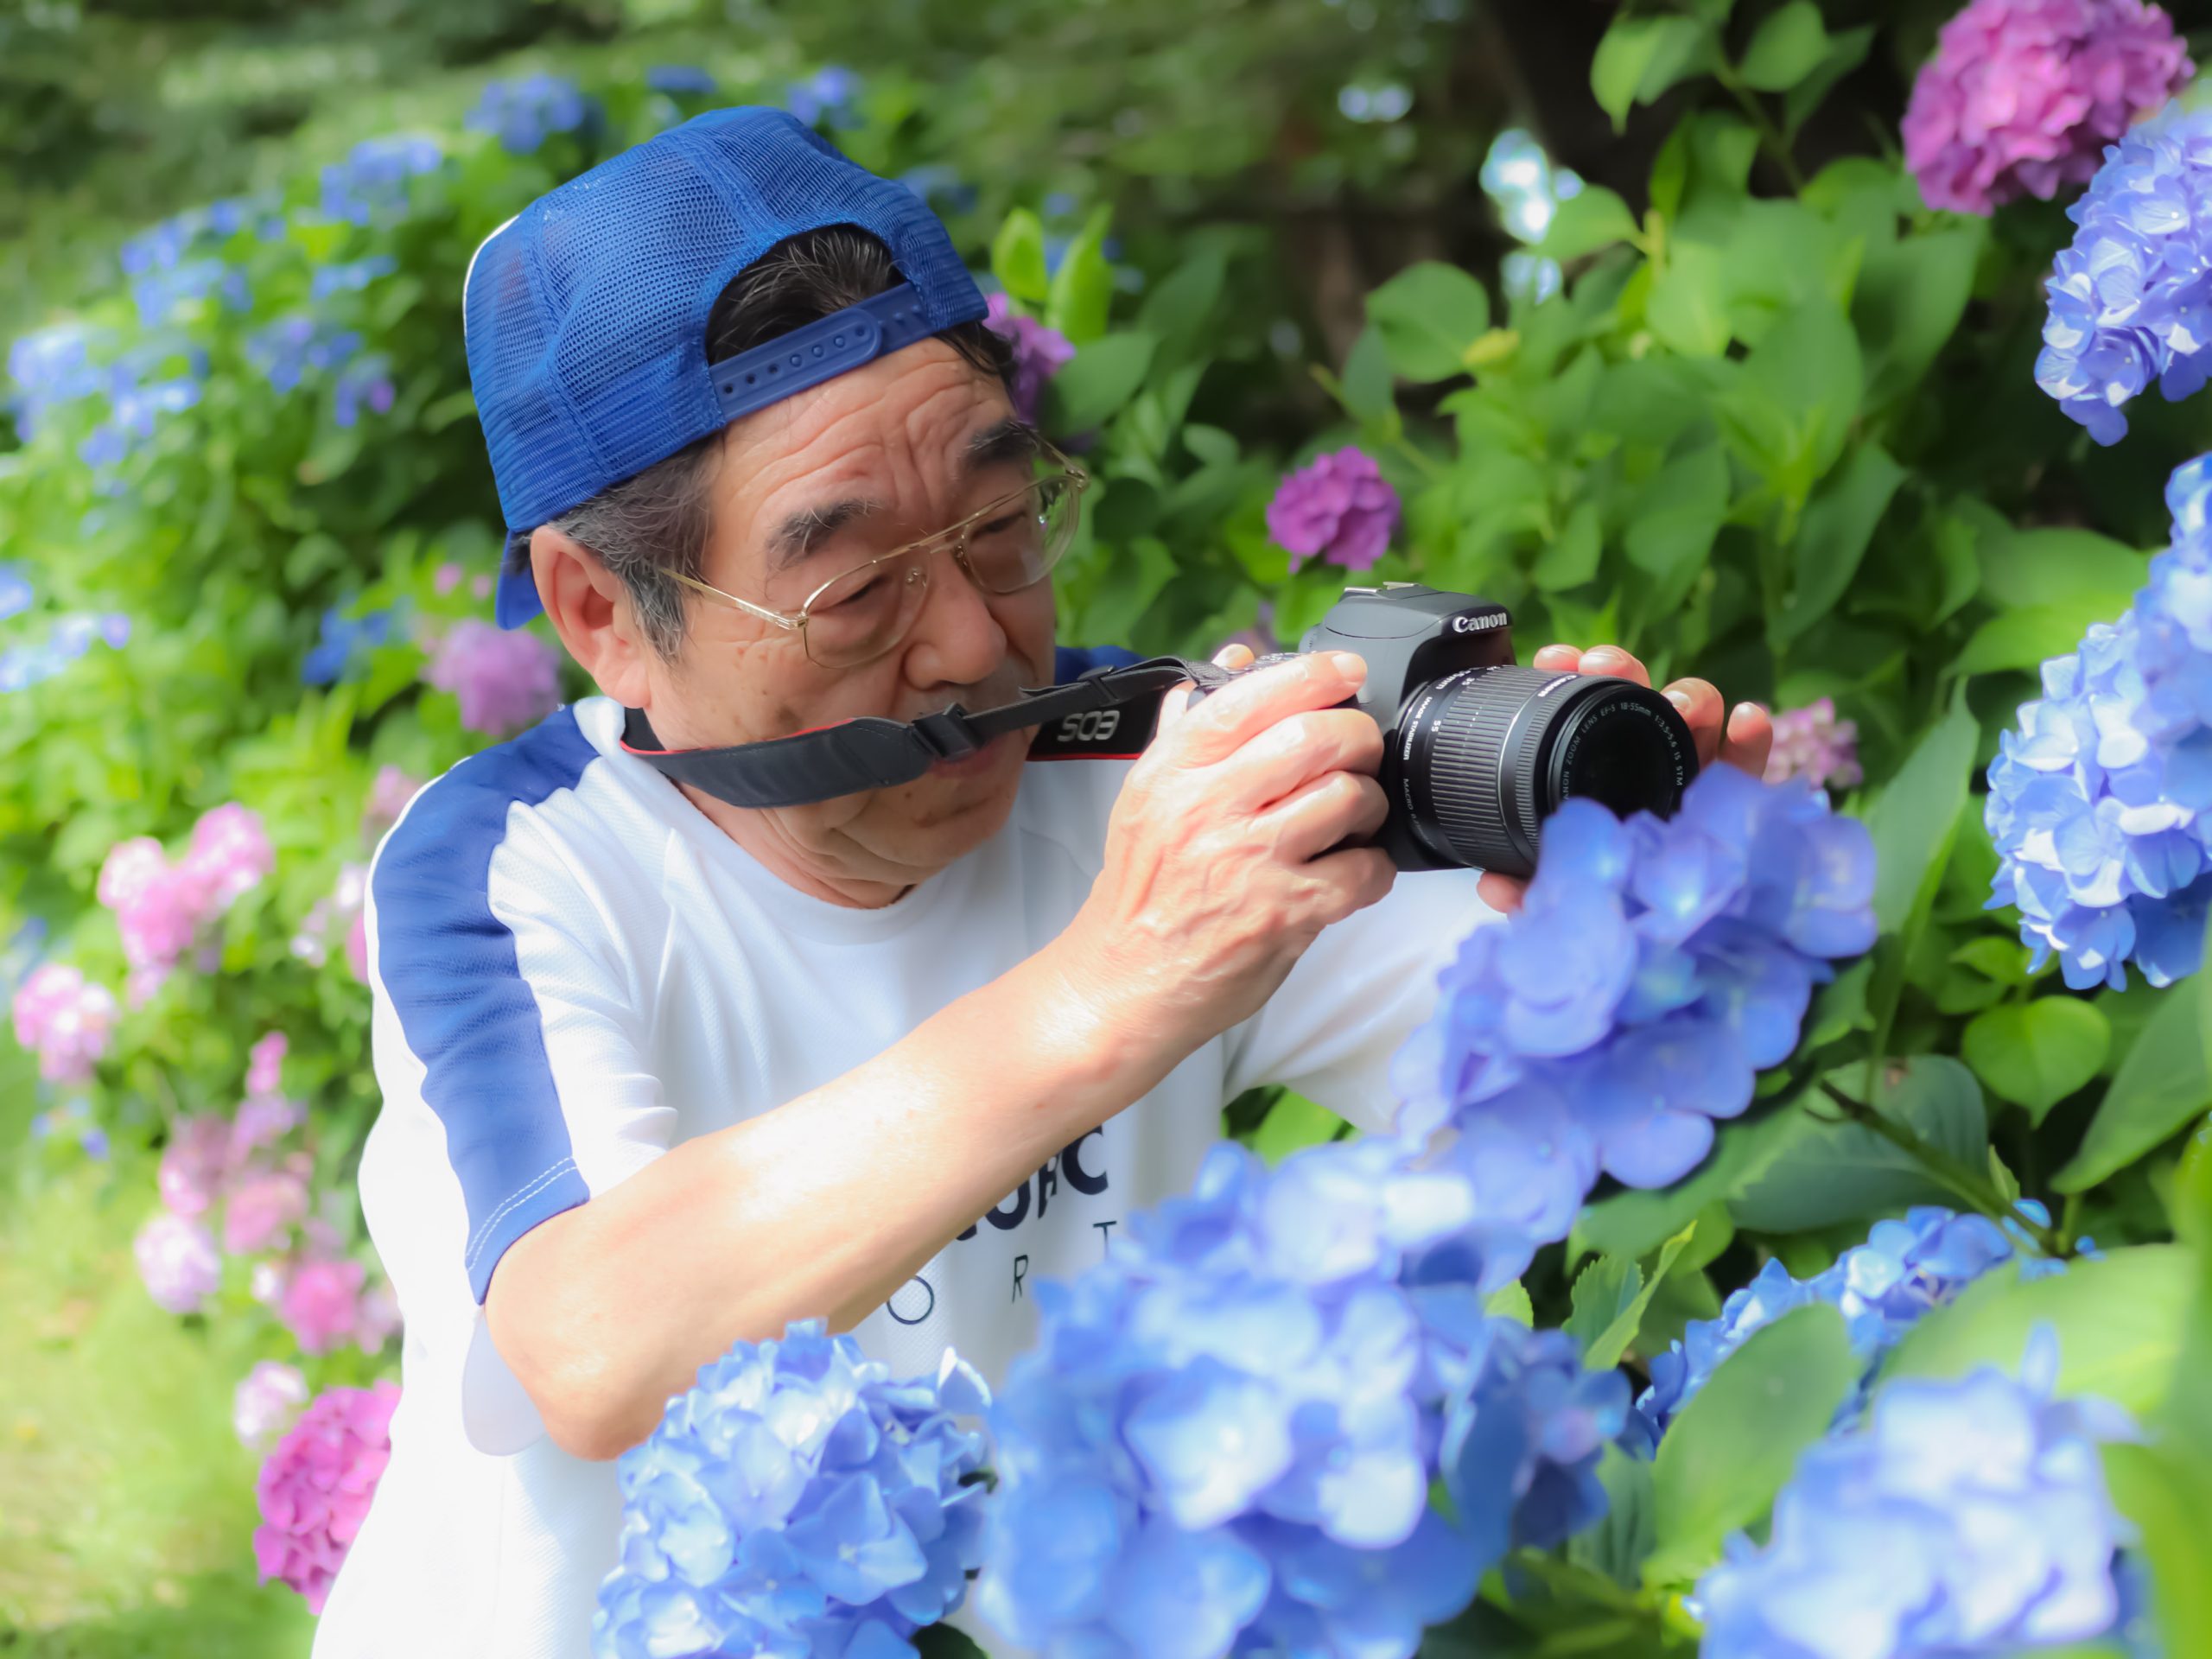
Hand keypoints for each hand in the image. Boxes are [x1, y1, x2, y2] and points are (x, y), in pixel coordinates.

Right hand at [1049, 640, 1394, 1067]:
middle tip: (1361, 750)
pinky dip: (1373, 868)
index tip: (1344, 672)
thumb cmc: (1143, 892)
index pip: (1248, 697)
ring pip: (1347, 797)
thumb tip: (1236, 661)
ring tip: (1355, 816)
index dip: (1312, 673)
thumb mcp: (1146, 799)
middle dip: (1357, 736)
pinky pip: (1361, 871)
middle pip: (1314, 738)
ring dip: (1369, 802)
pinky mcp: (1282, 915)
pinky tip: (1353, 871)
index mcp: (1172, 772)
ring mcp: (1247, 862)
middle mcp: (1206, 810)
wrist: (1122, 983)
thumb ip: (1190, 728)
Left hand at [1471, 643, 1773, 913]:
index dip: (1570, 678)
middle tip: (1603, 668)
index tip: (1554, 659)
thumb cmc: (1610, 897)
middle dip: (1622, 670)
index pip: (1586, 714)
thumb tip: (1492, 887)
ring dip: (1688, 694)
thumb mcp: (1563, 890)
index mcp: (1599, 774)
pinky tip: (1748, 718)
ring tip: (1679, 704)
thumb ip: (1529, 885)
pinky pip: (1750, 763)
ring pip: (1695, 715)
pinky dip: (1752, 735)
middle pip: (1639, 699)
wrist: (1667, 935)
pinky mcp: (1737, 798)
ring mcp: (1692, 772)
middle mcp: (1645, 762)